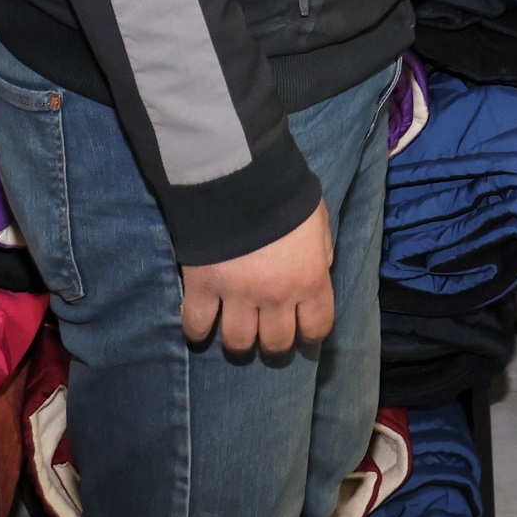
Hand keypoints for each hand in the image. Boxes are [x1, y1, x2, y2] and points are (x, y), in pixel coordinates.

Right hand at [180, 203, 334, 355]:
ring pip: (238, 342)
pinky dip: (197, 330)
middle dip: (273, 342)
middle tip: (265, 332)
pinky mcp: (202, 286)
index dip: (309, 332)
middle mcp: (276, 296)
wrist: (240, 173)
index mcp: (310, 279)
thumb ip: (320, 252)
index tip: (301, 330)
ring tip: (235, 331)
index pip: (317, 327)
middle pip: (276, 343)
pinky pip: (196, 324)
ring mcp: (237, 295)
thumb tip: (317, 272)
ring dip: (239, 342)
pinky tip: (200, 328)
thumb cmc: (285, 193)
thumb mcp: (318, 220)